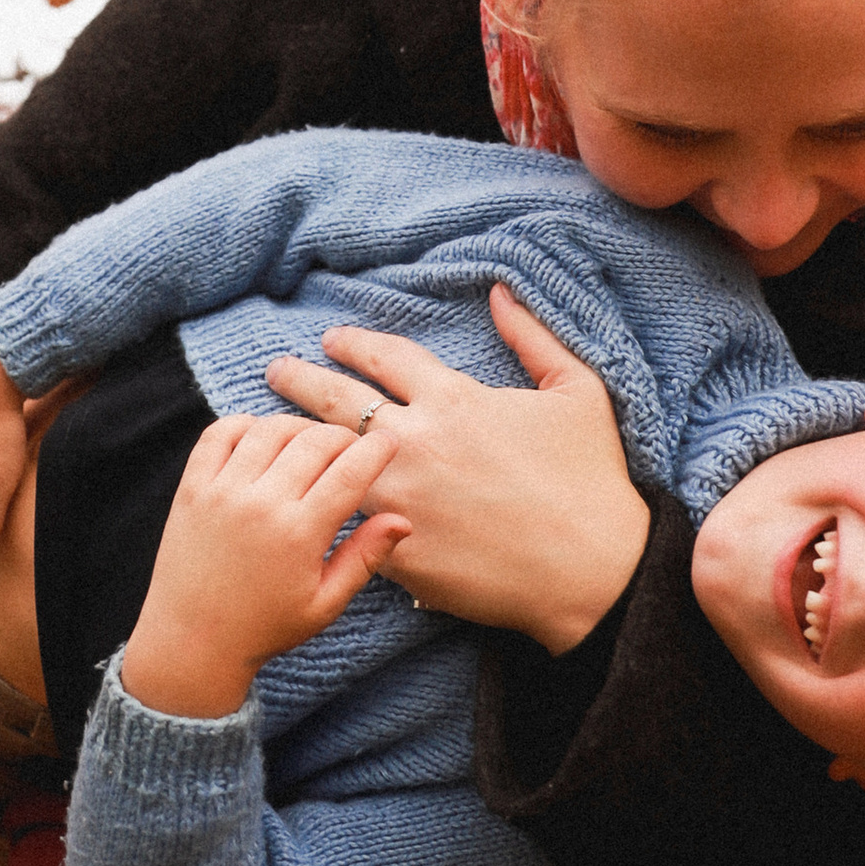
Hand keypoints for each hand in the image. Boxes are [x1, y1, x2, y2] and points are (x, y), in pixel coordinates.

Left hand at [118, 415, 407, 721]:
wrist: (191, 641)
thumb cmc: (265, 627)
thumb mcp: (325, 604)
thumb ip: (365, 558)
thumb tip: (403, 519)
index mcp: (299, 535)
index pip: (350, 472)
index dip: (376, 450)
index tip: (388, 443)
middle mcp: (261, 505)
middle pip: (315, 441)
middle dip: (343, 436)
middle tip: (352, 448)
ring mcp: (222, 491)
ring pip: (271, 429)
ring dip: (299, 428)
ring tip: (311, 444)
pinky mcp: (192, 487)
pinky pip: (219, 432)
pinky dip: (245, 424)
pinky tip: (262, 438)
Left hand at [267, 283, 649, 653]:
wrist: (593, 573)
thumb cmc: (590, 481)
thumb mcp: (578, 393)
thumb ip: (534, 338)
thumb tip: (501, 292)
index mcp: (453, 399)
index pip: (384, 358)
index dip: (353, 344)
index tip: (331, 339)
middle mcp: (415, 442)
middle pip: (335, 401)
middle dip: (299, 379)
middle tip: (275, 372)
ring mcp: (400, 498)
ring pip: (328, 463)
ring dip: (297, 444)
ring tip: (271, 436)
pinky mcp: (397, 553)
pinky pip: (348, 526)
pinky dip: (324, 511)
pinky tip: (303, 506)